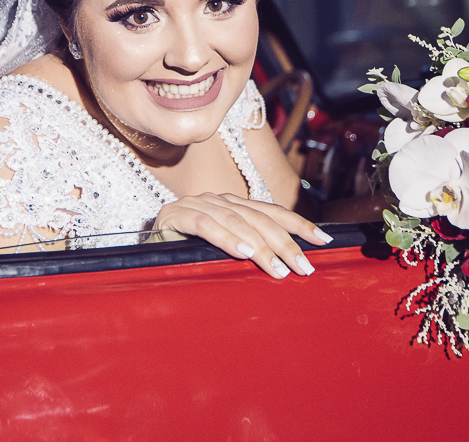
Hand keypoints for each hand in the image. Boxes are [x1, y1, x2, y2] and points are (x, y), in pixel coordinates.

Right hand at [153, 193, 333, 278]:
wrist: (144, 254)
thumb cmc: (187, 256)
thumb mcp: (224, 251)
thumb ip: (250, 249)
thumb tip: (288, 264)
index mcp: (231, 204)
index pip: (271, 212)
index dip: (298, 225)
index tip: (323, 240)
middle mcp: (216, 199)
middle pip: (259, 218)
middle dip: (285, 243)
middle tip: (303, 267)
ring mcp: (195, 205)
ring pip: (237, 222)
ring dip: (260, 247)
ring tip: (278, 268)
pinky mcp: (175, 216)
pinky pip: (206, 226)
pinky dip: (226, 238)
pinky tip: (242, 252)